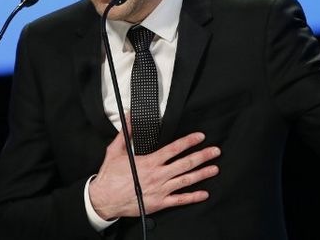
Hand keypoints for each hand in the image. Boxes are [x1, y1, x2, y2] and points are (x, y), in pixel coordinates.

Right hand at [88, 125, 220, 219]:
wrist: (103, 199)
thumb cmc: (110, 176)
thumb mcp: (115, 150)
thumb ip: (126, 132)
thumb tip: (130, 117)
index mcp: (149, 161)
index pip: (174, 148)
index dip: (189, 141)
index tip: (200, 136)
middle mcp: (158, 175)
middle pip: (185, 163)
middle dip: (202, 156)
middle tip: (215, 151)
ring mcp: (160, 190)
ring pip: (186, 180)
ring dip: (202, 174)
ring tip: (214, 169)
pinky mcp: (159, 203)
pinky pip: (180, 200)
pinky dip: (193, 197)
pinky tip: (203, 193)